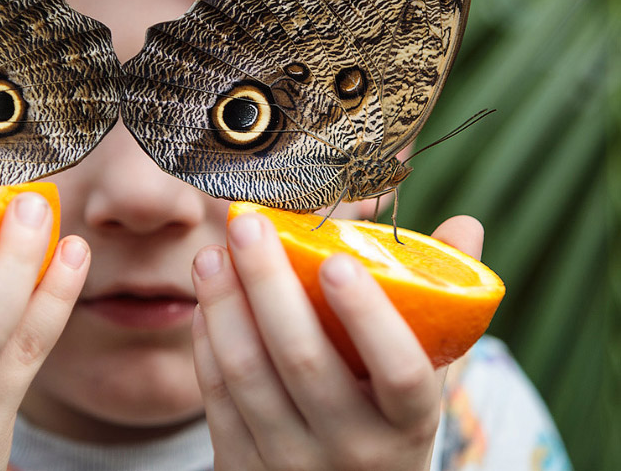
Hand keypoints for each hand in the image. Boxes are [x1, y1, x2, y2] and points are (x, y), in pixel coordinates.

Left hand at [191, 214, 483, 470]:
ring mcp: (290, 462)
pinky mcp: (242, 466)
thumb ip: (443, 300)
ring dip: (225, 305)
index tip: (338, 260)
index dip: (369, 317)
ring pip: (247, 374)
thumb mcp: (426, 379)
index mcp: (407, 424)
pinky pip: (217, 397)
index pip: (400, 372)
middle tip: (249, 225)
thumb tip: (463, 224)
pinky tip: (208, 298)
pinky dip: (209, 341)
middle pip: (303, 360)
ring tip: (214, 252)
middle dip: (269, 284)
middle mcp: (350, 449)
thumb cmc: (388, 423)